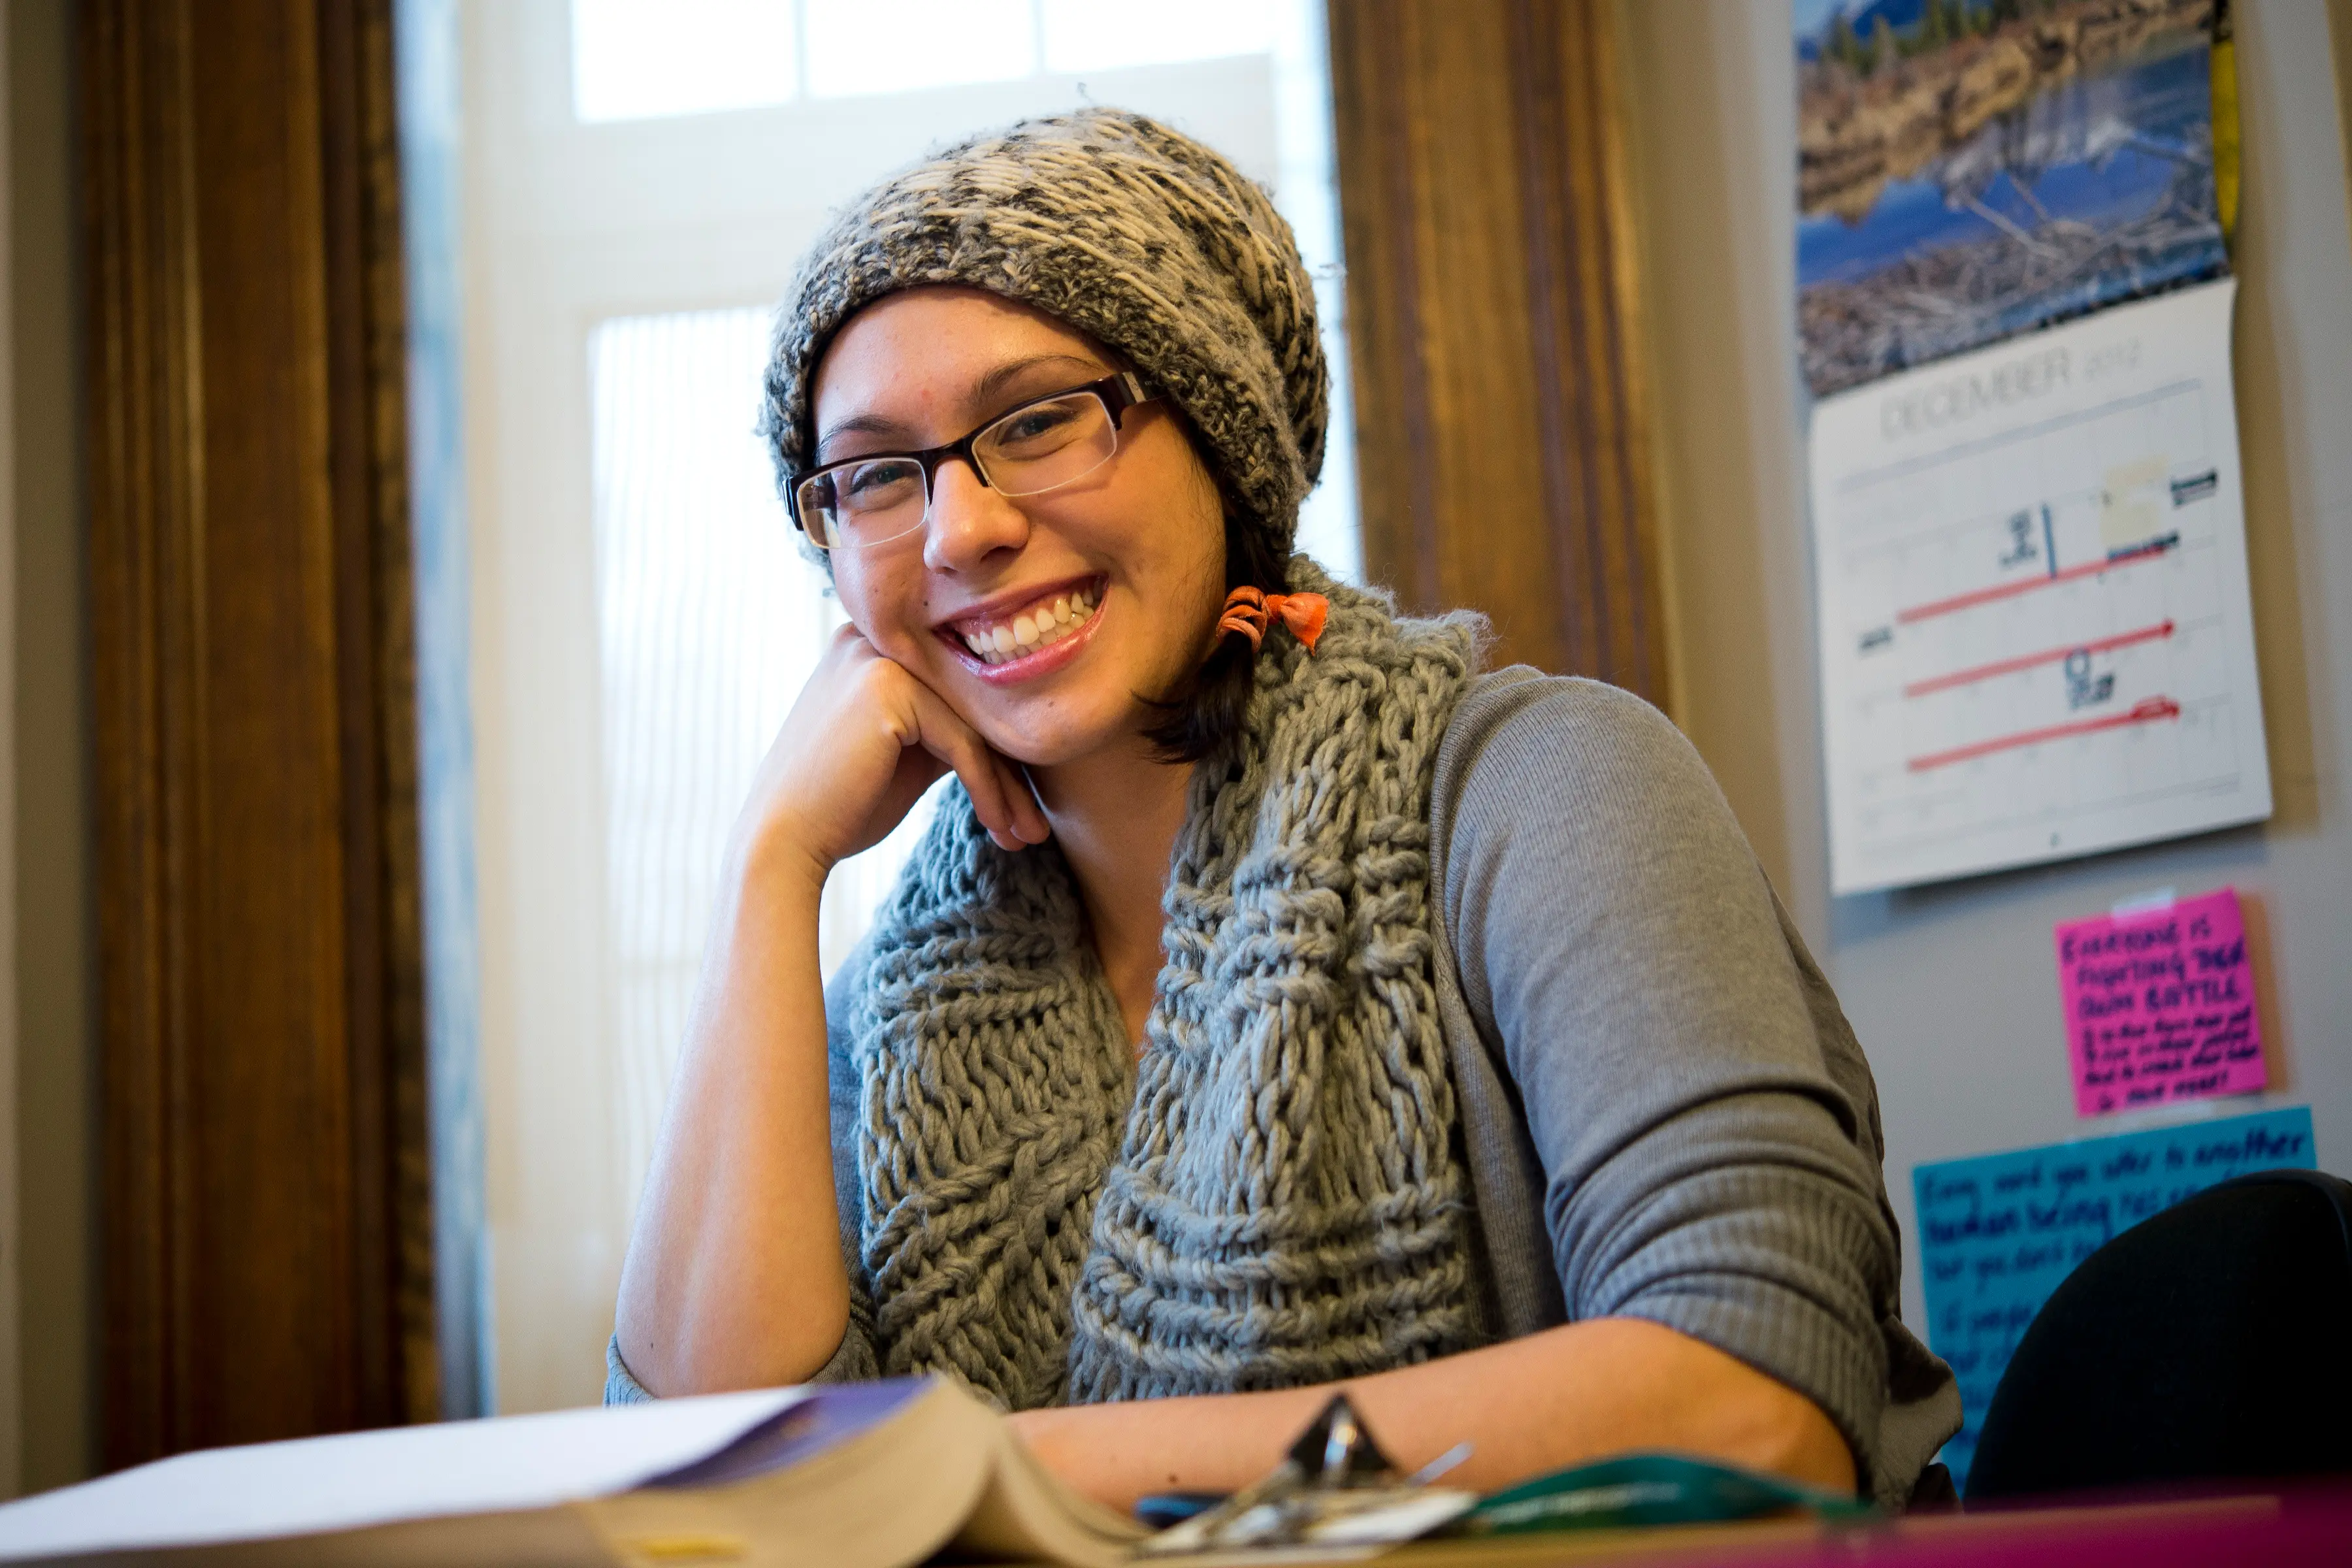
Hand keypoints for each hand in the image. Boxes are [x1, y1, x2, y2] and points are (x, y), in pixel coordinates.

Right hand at [734, 624, 1050, 884]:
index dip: (1000, 749)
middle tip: (1037, 827)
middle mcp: (877, 637)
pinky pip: (961, 743)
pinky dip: (989, 791)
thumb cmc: (842, 806)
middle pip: (972, 705)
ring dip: (1009, 789)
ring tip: (1030, 837)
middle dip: (1012, 772)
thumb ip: (949, 730)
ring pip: (974, 726)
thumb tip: (1014, 734)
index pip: (960, 694)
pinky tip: (1002, 829)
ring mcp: (880, 656)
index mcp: (877, 645)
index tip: (1026, 806)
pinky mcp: (887, 687)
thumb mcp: (908, 755)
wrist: (785, 842)